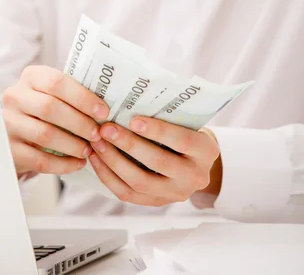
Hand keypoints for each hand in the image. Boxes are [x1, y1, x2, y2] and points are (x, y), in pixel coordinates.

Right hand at [2, 65, 108, 176]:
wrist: (19, 132)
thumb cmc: (47, 108)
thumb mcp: (57, 94)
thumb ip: (75, 94)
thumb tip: (108, 105)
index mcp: (31, 76)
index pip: (57, 82)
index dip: (82, 97)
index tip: (103, 111)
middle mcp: (15, 97)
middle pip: (50, 108)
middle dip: (79, 122)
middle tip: (98, 134)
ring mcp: (8, 123)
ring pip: (44, 135)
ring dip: (72, 144)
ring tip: (89, 150)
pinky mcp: (9, 150)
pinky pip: (39, 160)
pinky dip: (63, 164)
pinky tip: (78, 163)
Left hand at [88, 117, 220, 206]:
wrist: (196, 162)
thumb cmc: (187, 132)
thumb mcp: (189, 122)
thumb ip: (169, 116)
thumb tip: (133, 101)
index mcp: (206, 151)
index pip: (182, 141)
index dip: (157, 131)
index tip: (133, 119)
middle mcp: (195, 177)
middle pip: (158, 163)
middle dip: (129, 144)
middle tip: (106, 129)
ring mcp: (175, 194)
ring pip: (140, 182)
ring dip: (114, 161)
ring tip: (97, 142)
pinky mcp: (156, 202)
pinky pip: (128, 194)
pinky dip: (109, 176)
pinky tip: (96, 159)